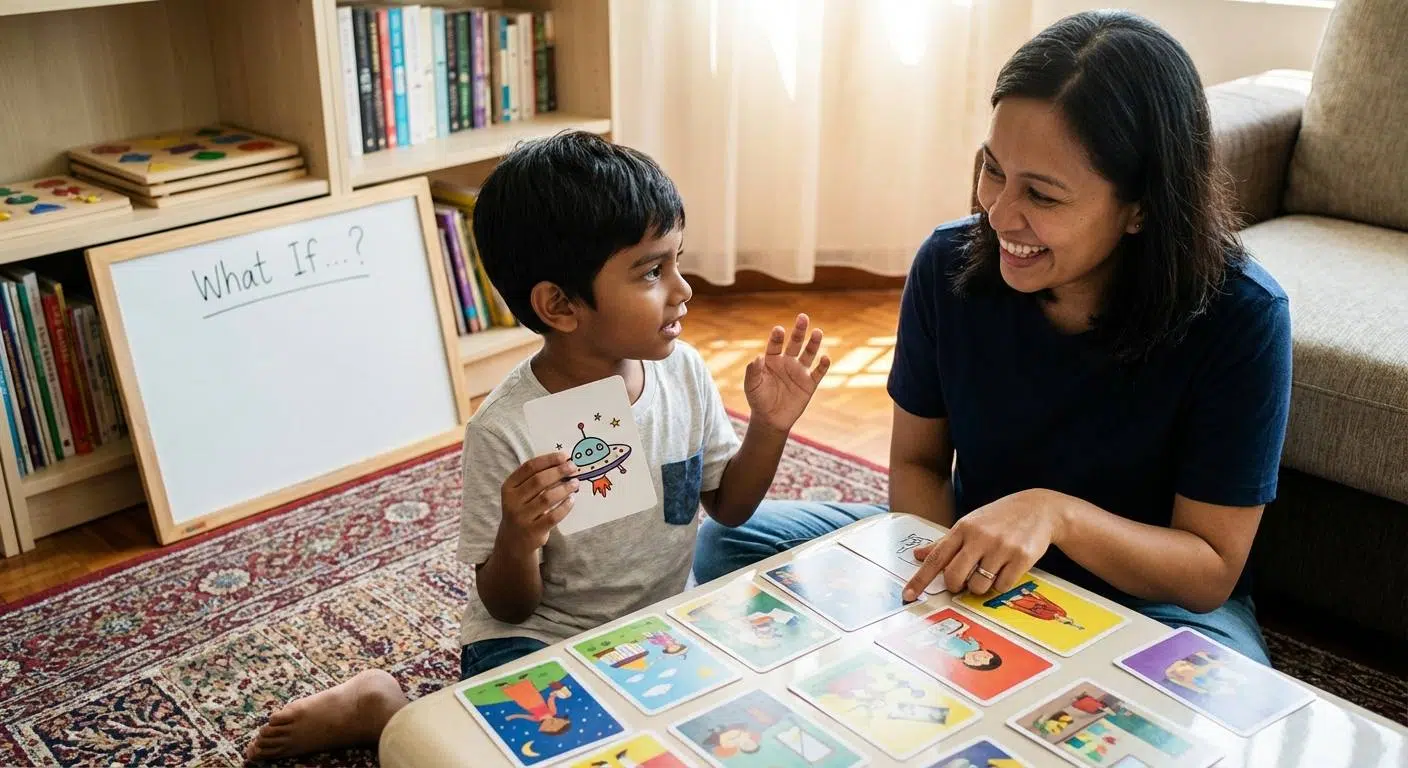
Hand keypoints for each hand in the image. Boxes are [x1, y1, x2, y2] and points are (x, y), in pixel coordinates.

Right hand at [497, 452, 578, 552]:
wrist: (513, 541)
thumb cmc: (522, 510)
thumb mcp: (520, 494)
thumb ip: (535, 479)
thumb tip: (562, 463)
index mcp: (508, 487)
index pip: (529, 467)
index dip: (548, 460)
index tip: (564, 456)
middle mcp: (512, 501)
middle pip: (538, 481)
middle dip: (558, 471)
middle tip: (573, 467)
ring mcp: (521, 517)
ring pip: (547, 498)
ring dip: (564, 488)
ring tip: (575, 483)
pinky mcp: (532, 531)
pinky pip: (553, 516)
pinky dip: (565, 507)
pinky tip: (572, 500)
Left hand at [745, 314, 830, 432]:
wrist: (770, 419)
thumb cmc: (758, 399)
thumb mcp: (752, 386)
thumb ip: (753, 371)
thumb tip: (757, 357)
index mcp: (771, 359)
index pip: (775, 344)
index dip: (777, 337)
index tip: (778, 330)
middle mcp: (787, 361)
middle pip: (795, 343)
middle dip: (799, 331)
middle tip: (802, 317)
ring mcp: (799, 371)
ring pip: (808, 353)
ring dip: (813, 343)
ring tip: (817, 332)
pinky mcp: (809, 384)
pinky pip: (818, 372)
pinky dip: (823, 365)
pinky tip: (825, 358)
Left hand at [902, 489, 1063, 600]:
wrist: (1039, 509)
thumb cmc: (999, 519)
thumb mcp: (970, 524)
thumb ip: (944, 543)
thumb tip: (917, 555)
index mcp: (962, 529)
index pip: (935, 558)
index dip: (920, 579)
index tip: (908, 595)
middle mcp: (979, 537)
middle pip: (954, 576)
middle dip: (955, 586)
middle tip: (963, 582)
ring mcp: (1001, 547)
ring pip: (978, 586)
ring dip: (980, 586)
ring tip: (989, 570)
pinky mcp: (1021, 557)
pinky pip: (1001, 586)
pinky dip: (1000, 584)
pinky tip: (1006, 569)